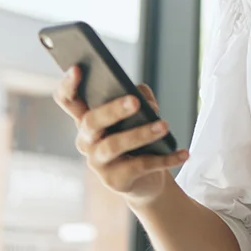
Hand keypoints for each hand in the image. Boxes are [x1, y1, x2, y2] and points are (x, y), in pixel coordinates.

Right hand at [56, 66, 185, 206]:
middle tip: (135, 101)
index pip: (67, 100)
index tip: (77, 68)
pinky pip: (139, 166)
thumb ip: (141, 100)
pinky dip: (165, 159)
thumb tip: (143, 97)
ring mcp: (97, 163)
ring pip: (113, 145)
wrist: (146, 182)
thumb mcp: (140, 117)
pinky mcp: (114, 181)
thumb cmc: (139, 142)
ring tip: (164, 126)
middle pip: (90, 121)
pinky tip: (183, 153)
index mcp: (87, 120)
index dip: (67, 84)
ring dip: (140, 134)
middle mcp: (86, 141)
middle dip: (112, 110)